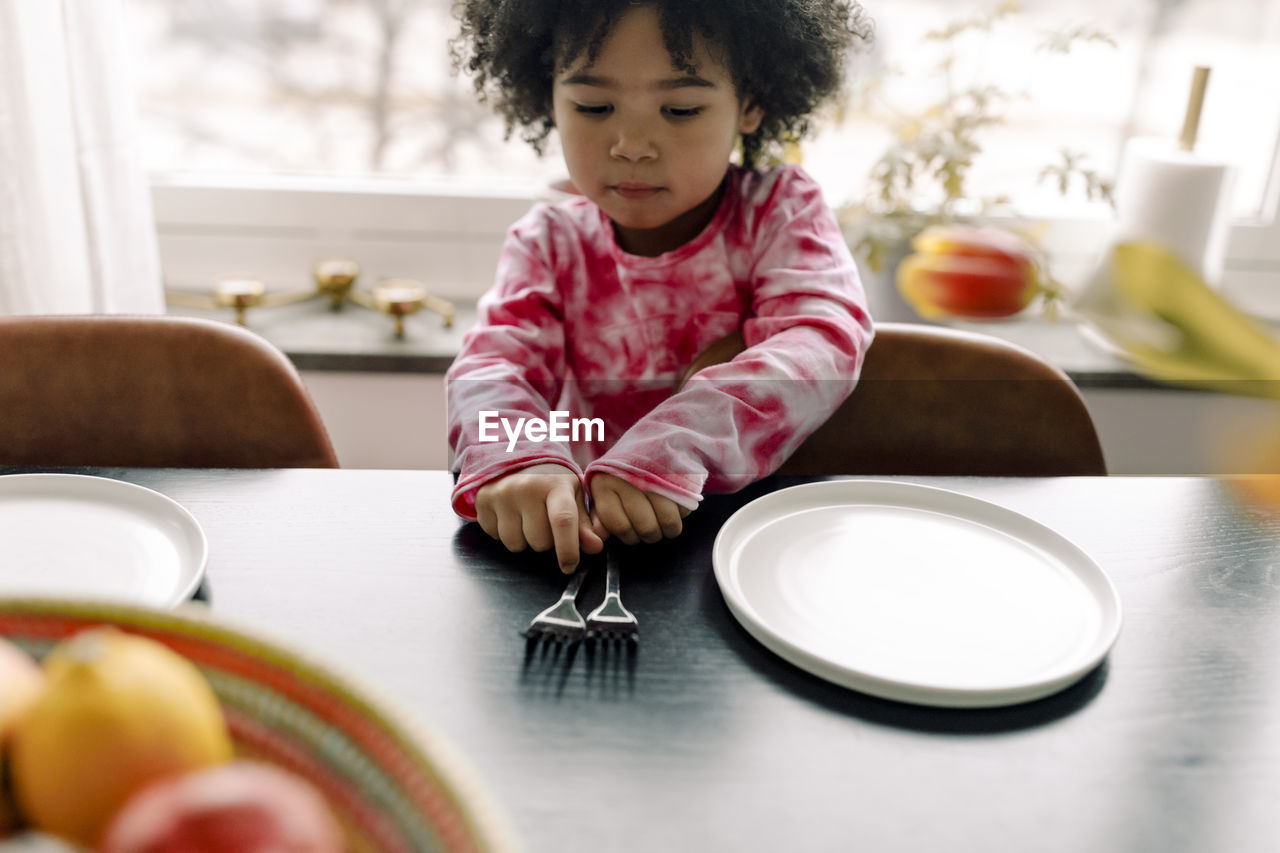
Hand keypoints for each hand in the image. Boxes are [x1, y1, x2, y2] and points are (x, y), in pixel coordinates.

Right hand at [475, 463, 603, 572]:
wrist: (516, 460)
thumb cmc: (550, 484)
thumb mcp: (572, 497)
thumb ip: (585, 525)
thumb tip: (595, 546)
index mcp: (555, 485)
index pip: (563, 520)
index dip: (568, 549)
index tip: (570, 566)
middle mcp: (526, 488)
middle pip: (539, 541)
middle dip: (545, 541)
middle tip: (544, 521)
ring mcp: (502, 494)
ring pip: (515, 543)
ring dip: (523, 539)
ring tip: (526, 518)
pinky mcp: (483, 501)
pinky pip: (495, 537)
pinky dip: (504, 533)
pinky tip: (510, 515)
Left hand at [589, 473, 691, 544]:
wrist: (652, 437)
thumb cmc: (623, 473)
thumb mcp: (604, 490)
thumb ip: (598, 517)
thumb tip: (601, 536)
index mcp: (605, 483)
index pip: (620, 526)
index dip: (629, 537)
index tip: (633, 533)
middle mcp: (629, 479)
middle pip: (646, 527)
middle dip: (651, 535)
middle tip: (652, 529)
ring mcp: (656, 476)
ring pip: (668, 522)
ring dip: (668, 529)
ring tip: (665, 522)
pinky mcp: (678, 474)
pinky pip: (684, 509)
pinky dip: (682, 513)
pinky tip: (674, 504)